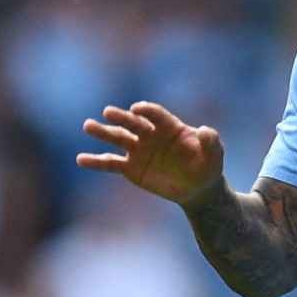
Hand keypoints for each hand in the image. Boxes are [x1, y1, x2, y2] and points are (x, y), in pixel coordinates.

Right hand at [77, 101, 225, 205]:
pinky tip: (81, 159)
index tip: (136, 109)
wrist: (197, 188)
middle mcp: (150, 134)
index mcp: (169, 126)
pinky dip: (95, 161)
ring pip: (117, 138)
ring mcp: (138, 150)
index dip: (147, 111)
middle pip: (132, 122)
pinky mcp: (130, 168)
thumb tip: (205, 130)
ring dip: (103, 132)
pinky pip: (110, 163)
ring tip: (88, 126)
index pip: (155, 114)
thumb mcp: (215, 154)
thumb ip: (211, 141)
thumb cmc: (207, 166)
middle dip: (121, 117)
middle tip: (108, 112)